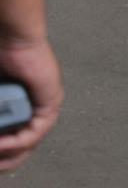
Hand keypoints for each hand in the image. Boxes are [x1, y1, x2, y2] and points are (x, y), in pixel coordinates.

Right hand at [0, 38, 62, 172]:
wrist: (14, 39)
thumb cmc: (2, 57)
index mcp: (23, 105)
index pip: (14, 139)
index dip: (1, 152)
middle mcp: (36, 108)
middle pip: (21, 147)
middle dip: (4, 159)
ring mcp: (46, 106)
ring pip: (27, 144)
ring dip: (7, 153)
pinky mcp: (51, 102)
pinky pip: (35, 133)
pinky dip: (17, 143)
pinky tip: (2, 144)